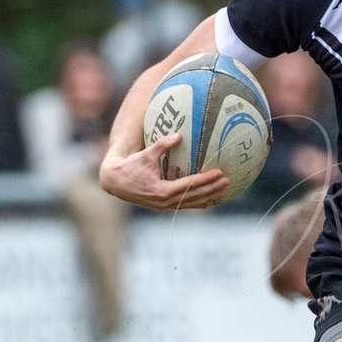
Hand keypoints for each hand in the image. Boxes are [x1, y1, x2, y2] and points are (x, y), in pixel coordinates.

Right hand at [98, 133, 228, 210]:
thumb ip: (162, 145)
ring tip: (223, 191)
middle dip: (212, 189)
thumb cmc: (130, 165)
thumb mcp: (145, 154)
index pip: (189, 185)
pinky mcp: (162, 206)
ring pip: (190, 203)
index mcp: (161, 191)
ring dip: (208, 197)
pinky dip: (196, 202)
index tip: (219, 173)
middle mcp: (164, 202)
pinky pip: (183, 205)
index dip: (206, 180)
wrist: (114, 182)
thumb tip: (179, 135)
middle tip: (228, 181)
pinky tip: (208, 199)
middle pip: (194, 197)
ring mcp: (163, 206)